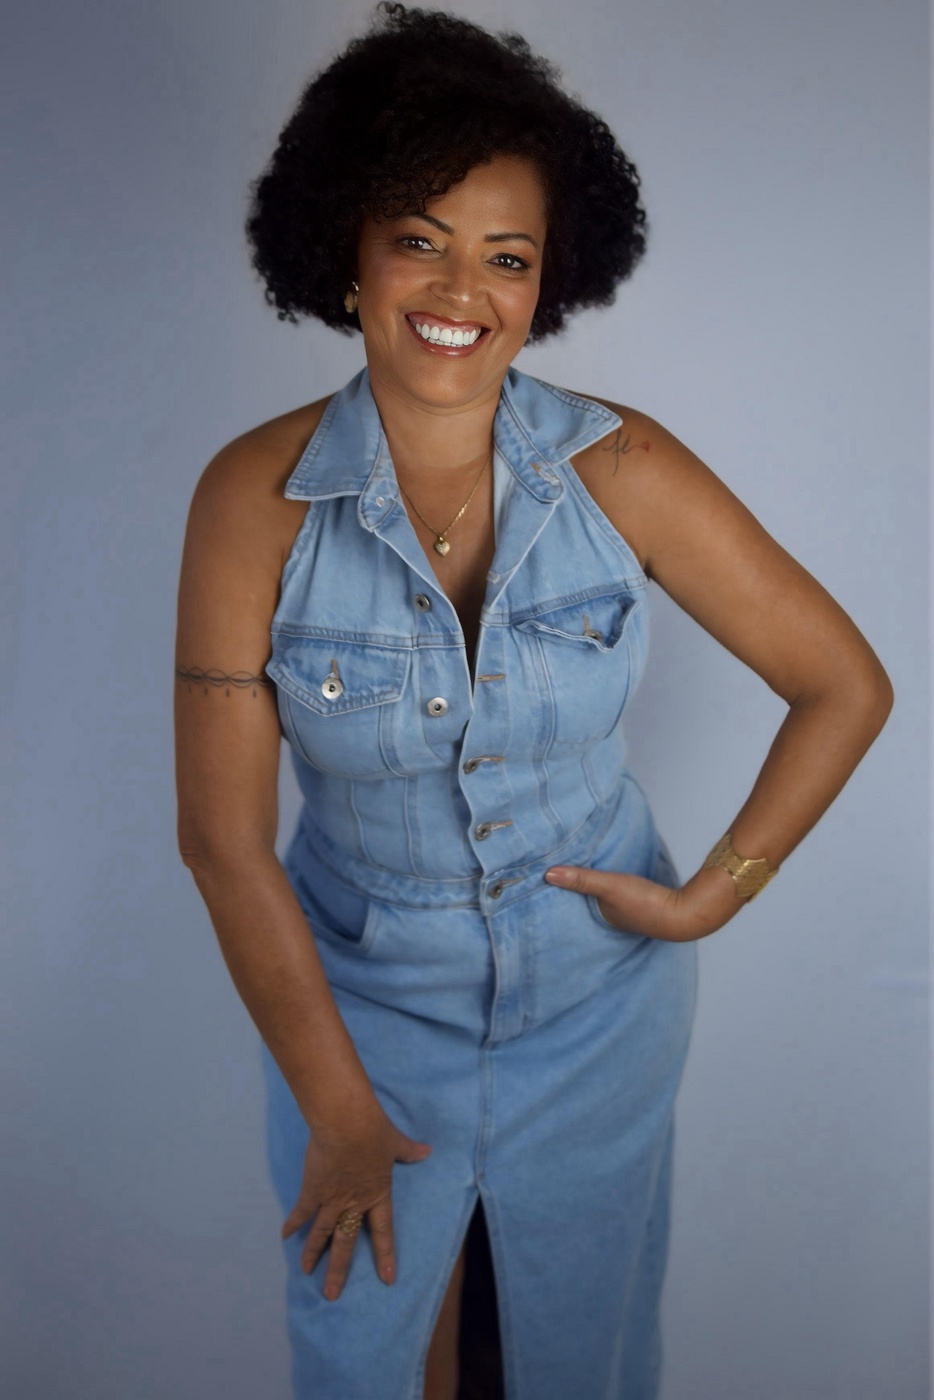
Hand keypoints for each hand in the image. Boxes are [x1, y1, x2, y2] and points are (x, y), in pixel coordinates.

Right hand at [280, 1101, 431, 1300]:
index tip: (387, 1278)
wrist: (346, 1122)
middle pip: (346, 1243)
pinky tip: (285, 1236)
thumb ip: (409, 1151)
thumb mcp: (396, 1142)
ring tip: (306, 1273)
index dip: (385, 1255)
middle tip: (332, 1294)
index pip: (383, 1231)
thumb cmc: (374, 1130)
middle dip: (338, 1271)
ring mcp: (331, 1199)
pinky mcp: (313, 1189)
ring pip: (321, 1234)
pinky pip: (302, 1211)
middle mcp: (354, 1203)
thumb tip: (427, 1150)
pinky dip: (293, 1223)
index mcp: (377, 1194)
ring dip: (313, 1254)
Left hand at [544, 860, 742, 941]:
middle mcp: (615, 919)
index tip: (543, 883)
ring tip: (577, 874)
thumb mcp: (609, 886)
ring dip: (594, 889)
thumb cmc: (646, 903)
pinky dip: (612, 886)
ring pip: (605, 899)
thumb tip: (547, 873)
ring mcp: (632, 912)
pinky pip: (621, 893)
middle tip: (553, 877)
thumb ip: (581, 878)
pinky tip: (612, 876)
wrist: (687, 912)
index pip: (574, 907)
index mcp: (602, 919)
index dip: (561, 897)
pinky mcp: (647, 902)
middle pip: (588, 904)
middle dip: (574, 894)